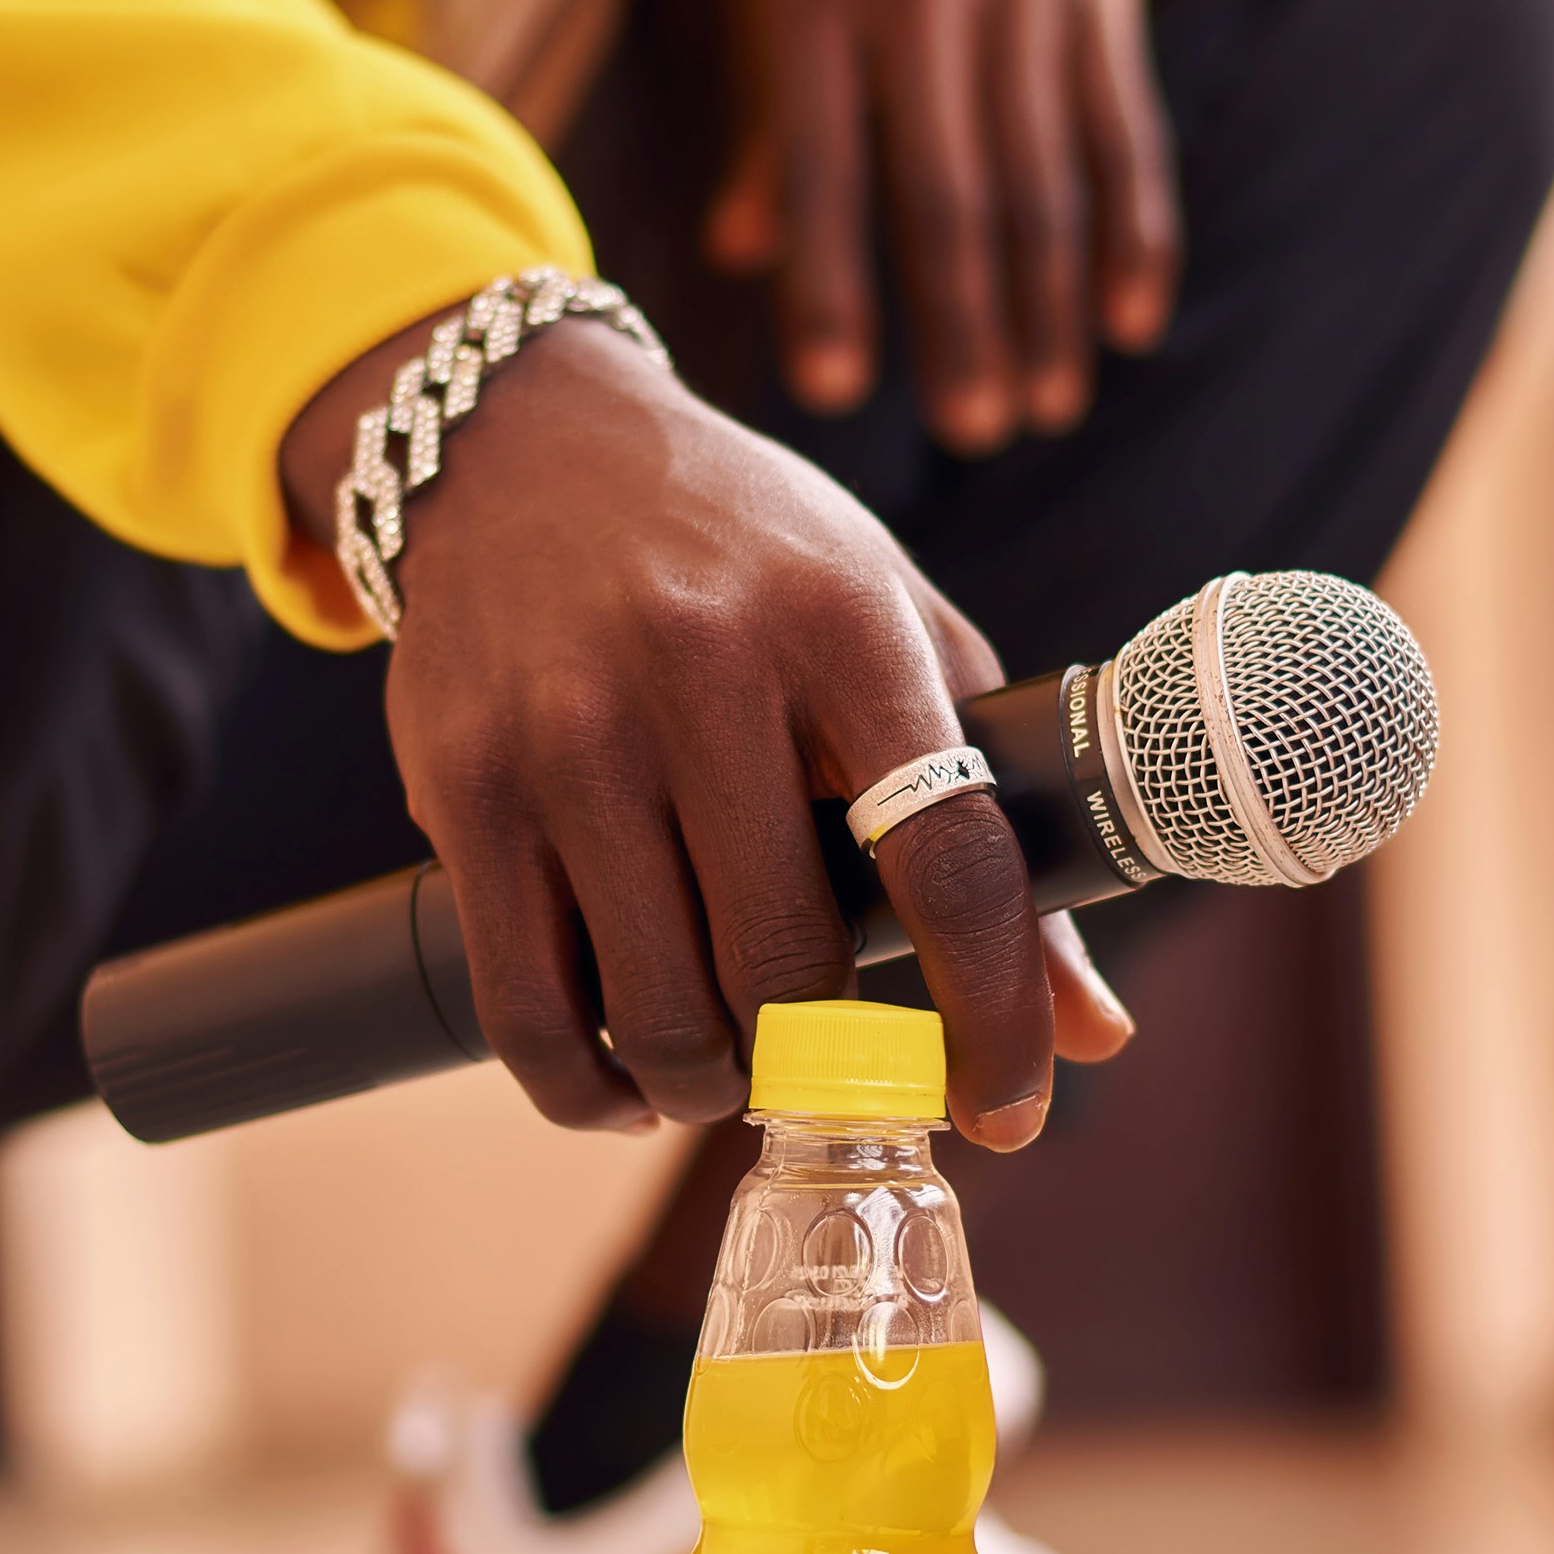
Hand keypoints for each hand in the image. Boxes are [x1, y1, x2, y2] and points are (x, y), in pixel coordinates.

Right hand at [281, 318, 1132, 1141]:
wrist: (527, 444)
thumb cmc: (745, 558)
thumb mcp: (890, 633)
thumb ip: (995, 822)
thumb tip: (1090, 1031)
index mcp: (841, 622)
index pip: (945, 854)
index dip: (992, 1009)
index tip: (1010, 1109)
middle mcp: (699, 668)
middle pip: (785, 965)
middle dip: (821, 1056)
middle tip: (828, 1060)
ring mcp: (566, 730)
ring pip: (658, 1011)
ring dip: (712, 1084)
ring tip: (730, 1065)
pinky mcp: (462, 785)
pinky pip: (529, 1012)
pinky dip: (591, 1090)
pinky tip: (630, 1082)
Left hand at [709, 0, 1178, 455]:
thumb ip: (769, 118)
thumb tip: (735, 255)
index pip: (826, 160)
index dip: (832, 278)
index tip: (831, 391)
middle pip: (952, 185)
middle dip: (962, 318)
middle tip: (969, 431)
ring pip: (1045, 173)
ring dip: (1048, 303)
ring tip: (1044, 408)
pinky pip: (1124, 129)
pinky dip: (1132, 232)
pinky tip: (1127, 324)